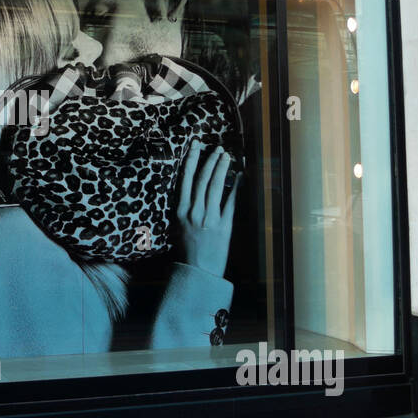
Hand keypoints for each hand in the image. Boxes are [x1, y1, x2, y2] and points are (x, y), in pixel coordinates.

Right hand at [171, 142, 238, 277]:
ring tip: (227, 156)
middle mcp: (194, 211)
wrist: (197, 272)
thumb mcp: (178, 228)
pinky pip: (231, 201)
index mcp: (180, 211)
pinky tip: (240, 176)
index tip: (196, 145)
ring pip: (216, 186)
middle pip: (203, 179)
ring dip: (222, 168)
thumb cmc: (186, 252)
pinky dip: (235, 187)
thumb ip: (184, 209)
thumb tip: (190, 191)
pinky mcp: (224, 226)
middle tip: (217, 148)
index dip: (191, 160)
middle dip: (210, 160)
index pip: (186, 179)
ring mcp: (210, 217)